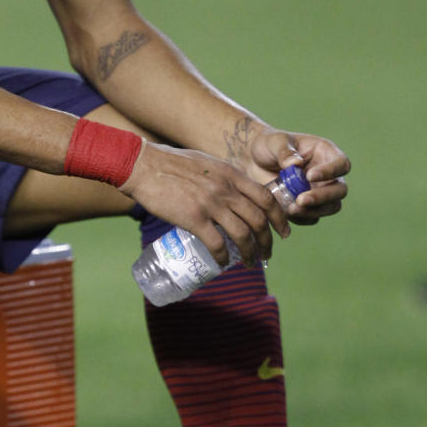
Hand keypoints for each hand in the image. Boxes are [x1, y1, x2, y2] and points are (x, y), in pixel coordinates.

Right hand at [121, 143, 290, 266]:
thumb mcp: (206, 162)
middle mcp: (226, 189)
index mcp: (231, 174)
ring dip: (251, 253)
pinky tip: (223, 263)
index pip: (266, 198)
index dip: (279, 218)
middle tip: (267, 254)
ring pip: (243, 235)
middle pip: (259, 220)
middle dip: (268, 241)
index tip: (283, 232)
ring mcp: (211, 204)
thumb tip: (231, 194)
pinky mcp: (193, 218)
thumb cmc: (170, 164)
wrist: (144, 166)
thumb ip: (222, 177)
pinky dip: (224, 257)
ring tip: (250, 264)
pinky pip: (217, 244)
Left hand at [243, 128, 349, 225]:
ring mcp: (320, 192)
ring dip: (314, 210)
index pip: (341, 164)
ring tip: (291, 209)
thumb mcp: (275, 142)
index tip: (310, 176)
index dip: (331, 172)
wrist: (252, 162)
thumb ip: (285, 152)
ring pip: (331, 207)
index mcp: (325, 153)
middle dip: (323, 197)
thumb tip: (295, 164)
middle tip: (301, 199)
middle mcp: (328, 175)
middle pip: (340, 190)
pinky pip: (313, 217)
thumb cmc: (268, 146)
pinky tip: (286, 213)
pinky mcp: (309, 206)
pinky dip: (302, 218)